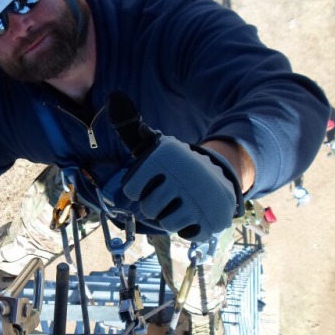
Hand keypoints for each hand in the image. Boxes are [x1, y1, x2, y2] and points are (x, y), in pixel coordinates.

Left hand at [121, 135, 241, 241]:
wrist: (220, 175)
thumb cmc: (177, 166)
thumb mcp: (158, 148)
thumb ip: (133, 133)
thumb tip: (114, 100)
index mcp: (165, 160)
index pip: (132, 189)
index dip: (137, 190)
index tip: (146, 183)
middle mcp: (182, 178)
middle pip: (149, 209)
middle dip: (153, 206)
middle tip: (165, 196)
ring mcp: (199, 199)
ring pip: (166, 224)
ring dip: (169, 218)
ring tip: (177, 204)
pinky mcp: (213, 219)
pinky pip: (188, 234)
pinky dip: (188, 228)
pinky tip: (193, 213)